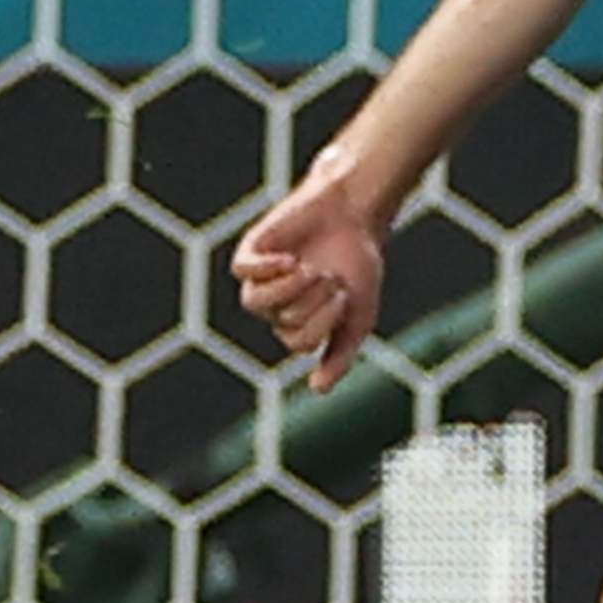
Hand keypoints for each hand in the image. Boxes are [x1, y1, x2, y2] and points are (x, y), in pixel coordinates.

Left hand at [231, 165, 397, 393]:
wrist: (354, 213)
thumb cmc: (358, 264)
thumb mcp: (359, 316)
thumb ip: (341, 356)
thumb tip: (318, 389)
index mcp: (300, 325)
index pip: (301, 342)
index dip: (325, 319)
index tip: (344, 293)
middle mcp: (276, 307)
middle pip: (284, 322)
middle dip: (314, 297)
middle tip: (330, 273)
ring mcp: (261, 280)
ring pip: (255, 302)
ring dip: (288, 286)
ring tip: (308, 266)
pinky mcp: (252, 253)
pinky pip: (243, 271)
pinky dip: (266, 267)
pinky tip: (289, 258)